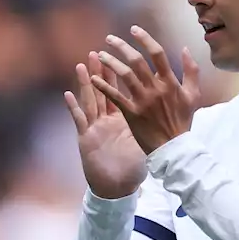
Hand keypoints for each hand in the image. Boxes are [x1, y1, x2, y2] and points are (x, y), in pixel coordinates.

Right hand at [64, 52, 147, 198]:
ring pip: (90, 100)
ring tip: (81, 65)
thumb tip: (171, 109)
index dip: (122, 74)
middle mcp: (108, 119)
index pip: (123, 91)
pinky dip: (73, 107)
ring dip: (86, 83)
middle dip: (102, 71)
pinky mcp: (87, 138)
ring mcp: (96, 127)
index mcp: (124, 117)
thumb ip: (155, 124)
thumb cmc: (132, 167)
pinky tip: (67, 95)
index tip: (124, 56)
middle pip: (104, 90)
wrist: (118, 188)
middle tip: (98, 52)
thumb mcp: (147, 141)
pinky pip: (80, 120)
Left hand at [93, 27, 200, 154]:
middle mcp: (155, 88)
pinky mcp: (131, 113)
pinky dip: (103, 86)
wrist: (174, 147)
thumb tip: (185, 49)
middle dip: (121, 46)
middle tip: (110, 38)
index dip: (144, 38)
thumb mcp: (193, 95)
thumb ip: (191, 71)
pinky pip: (114, 96)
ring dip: (110, 62)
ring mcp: (142, 100)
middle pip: (136, 61)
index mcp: (170, 82)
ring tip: (100, 55)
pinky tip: (93, 78)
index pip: (157, 54)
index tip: (133, 29)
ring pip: (124, 75)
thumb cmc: (183, 121)